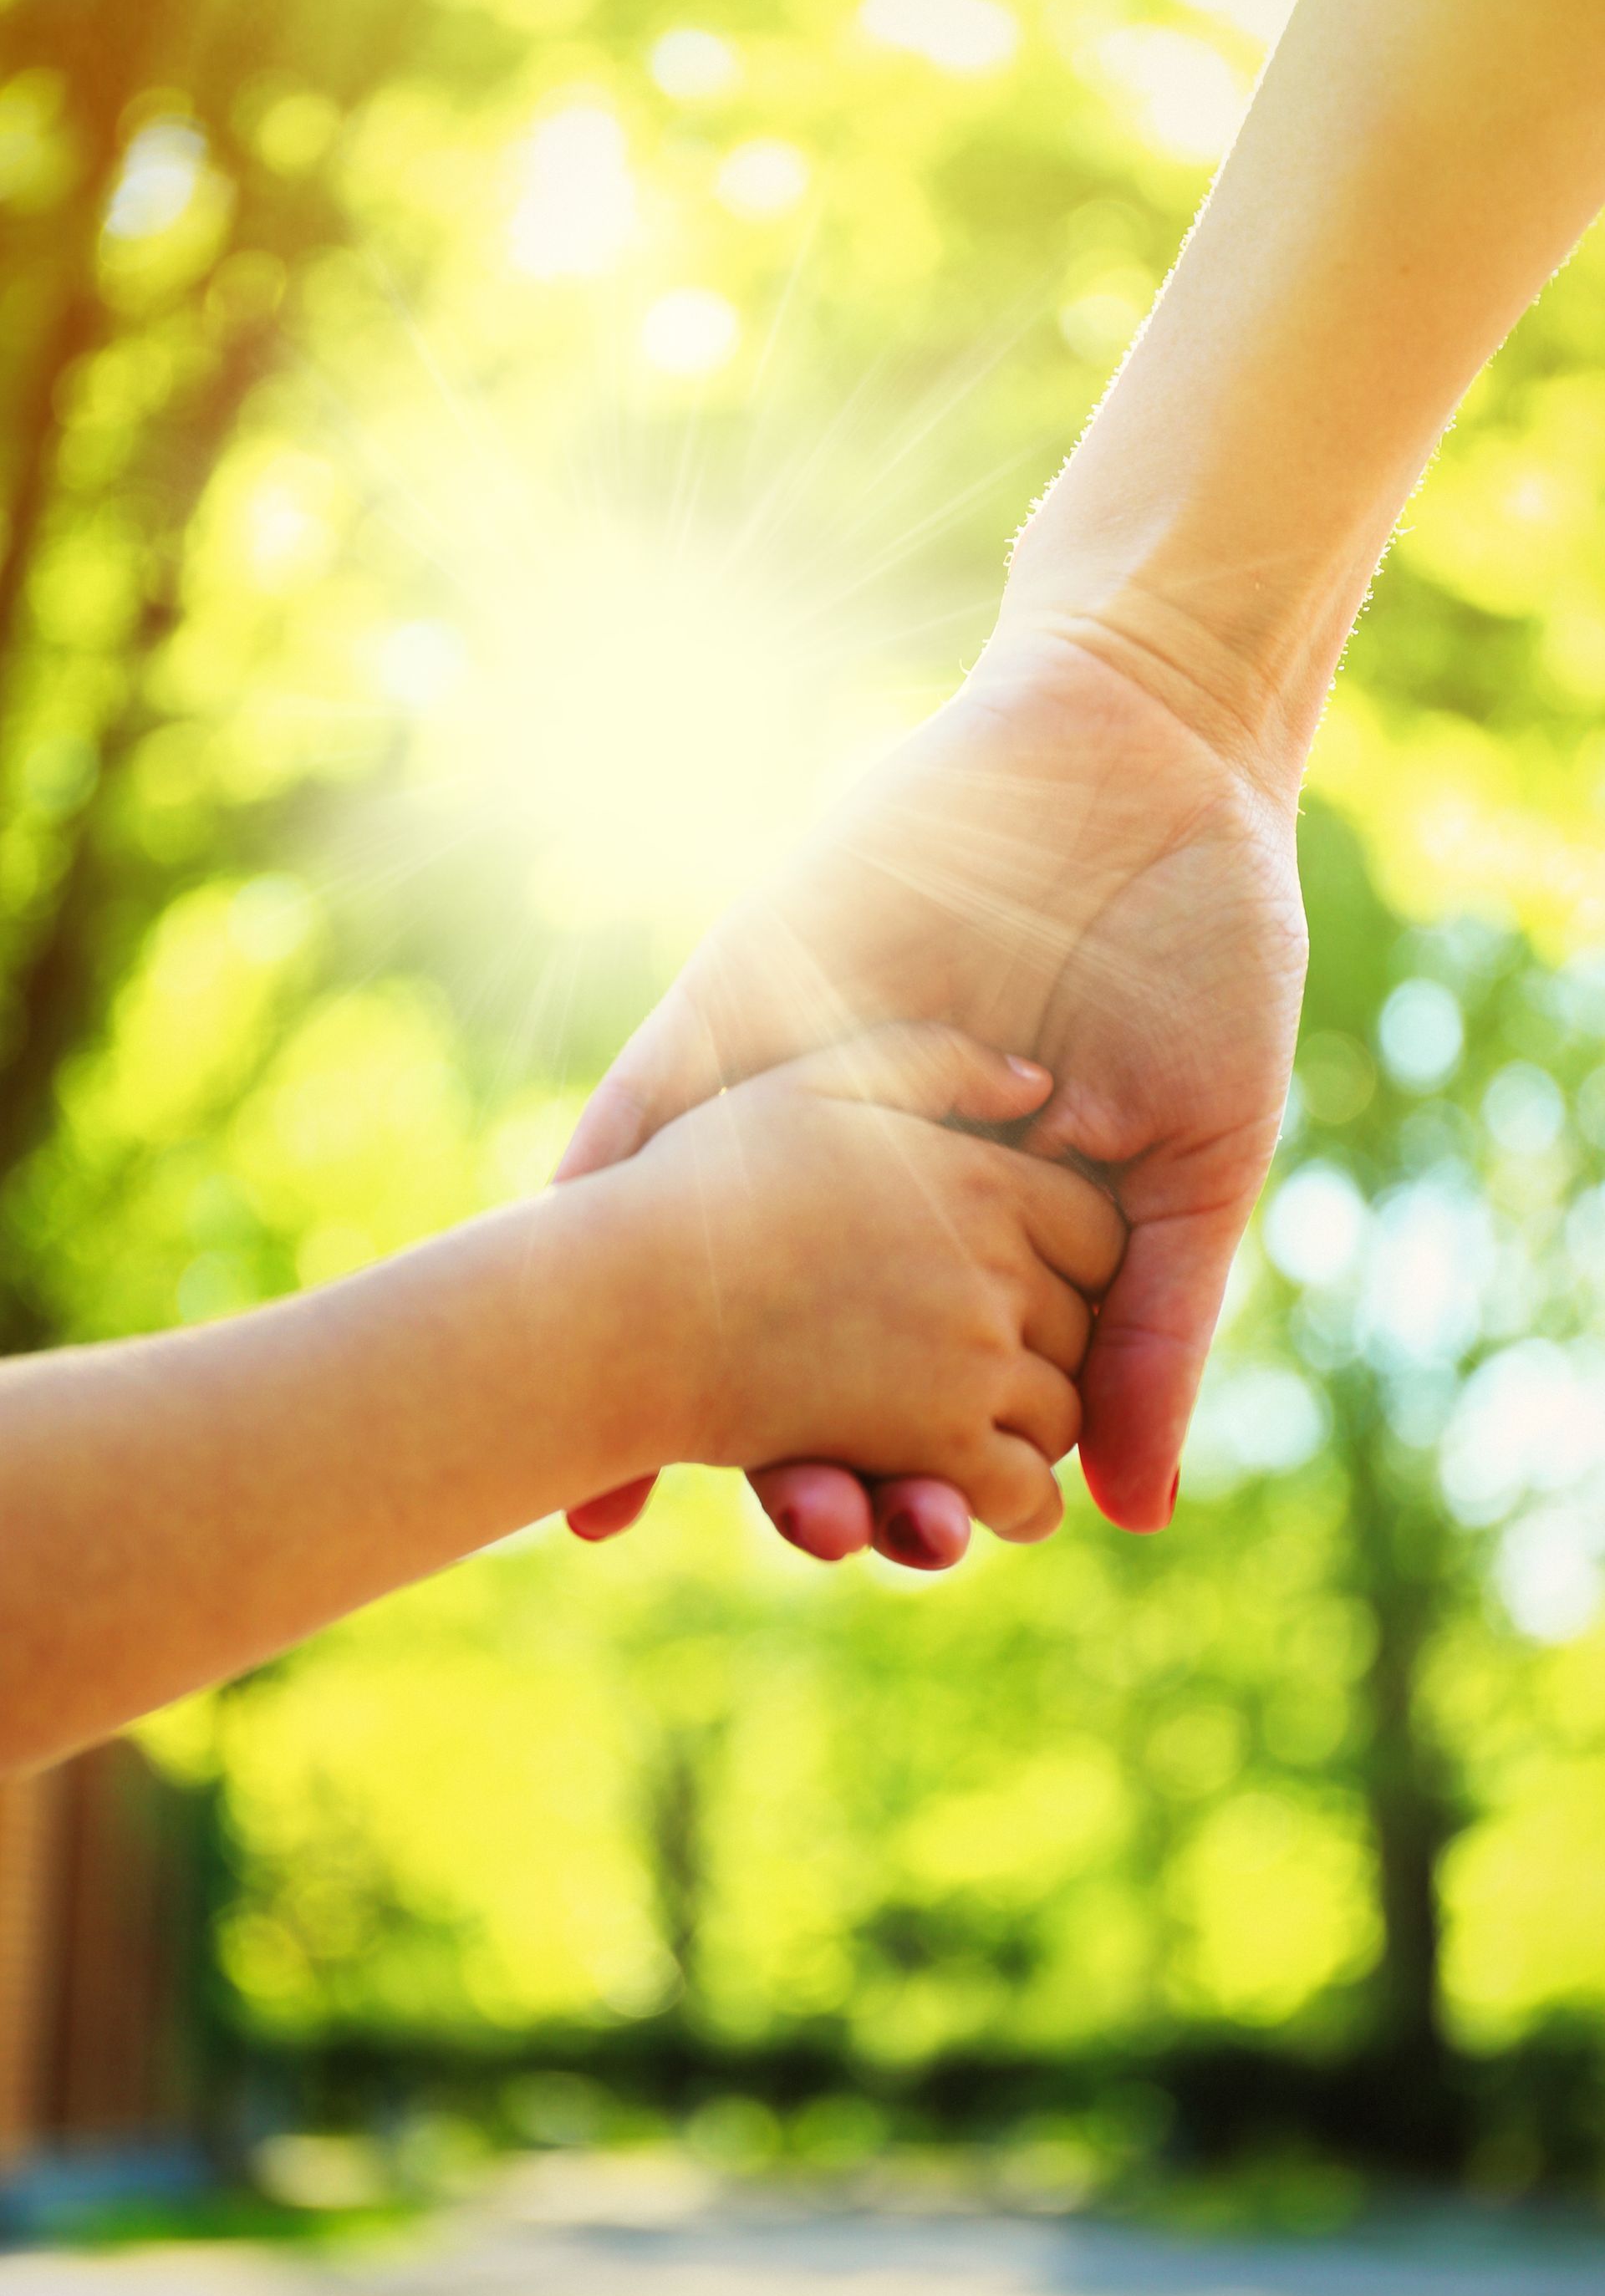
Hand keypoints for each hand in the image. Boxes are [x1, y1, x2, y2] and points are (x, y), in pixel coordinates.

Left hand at [560, 623, 1305, 1552]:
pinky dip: (587, 1212)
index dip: (916, 1477)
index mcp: (980, 1238)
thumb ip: (1155, 1332)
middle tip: (814, 1522)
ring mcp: (790, 1106)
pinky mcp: (732, 1017)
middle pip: (803, 1361)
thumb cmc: (1203, 955)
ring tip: (655, 1480)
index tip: (923, 1540)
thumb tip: (1133, 1516)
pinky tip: (543, 1309)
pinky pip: (636, 1124)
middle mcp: (867, 1194)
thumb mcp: (1196, 1161)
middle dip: (797, 1452)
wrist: (1145, 754)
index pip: (925, 1394)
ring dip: (671, 1374)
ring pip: (701, 1272)